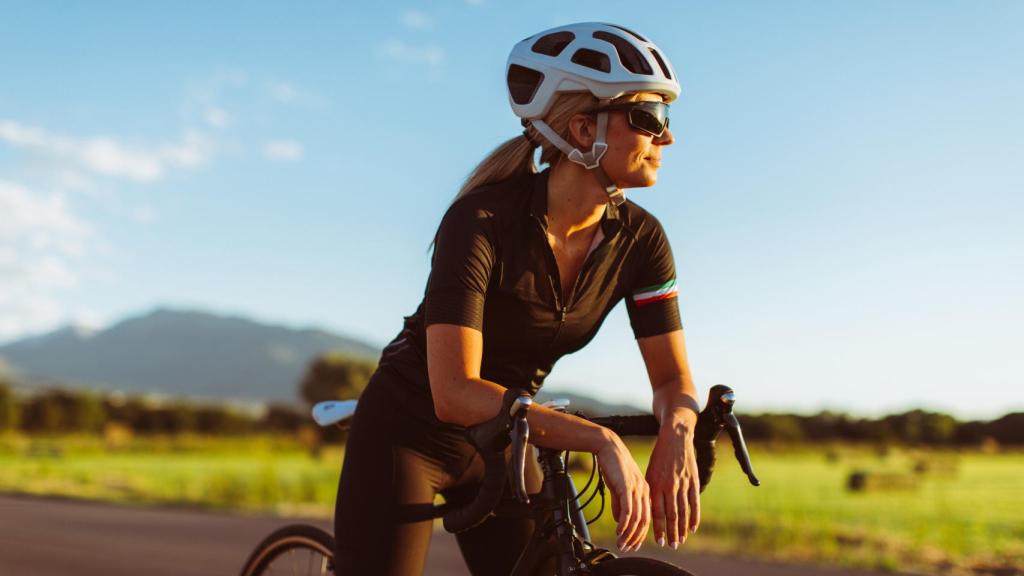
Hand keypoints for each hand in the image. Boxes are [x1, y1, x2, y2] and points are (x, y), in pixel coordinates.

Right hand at [596, 433, 650, 551]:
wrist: (608, 447)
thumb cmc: (613, 465)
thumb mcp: (619, 487)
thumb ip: (620, 503)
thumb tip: (619, 520)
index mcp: (645, 491)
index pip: (647, 518)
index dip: (641, 534)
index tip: (633, 545)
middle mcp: (644, 491)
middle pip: (644, 521)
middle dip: (636, 538)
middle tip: (627, 549)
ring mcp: (636, 489)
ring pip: (636, 518)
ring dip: (629, 534)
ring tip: (621, 543)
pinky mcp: (627, 487)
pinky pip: (628, 510)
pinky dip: (624, 523)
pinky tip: (619, 531)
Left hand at [645, 420, 699, 547]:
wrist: (675, 436)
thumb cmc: (660, 456)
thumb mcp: (650, 472)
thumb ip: (651, 490)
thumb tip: (649, 510)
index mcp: (655, 484)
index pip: (656, 511)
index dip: (658, 527)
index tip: (658, 541)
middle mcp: (668, 485)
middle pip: (670, 515)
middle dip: (670, 533)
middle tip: (671, 546)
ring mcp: (682, 483)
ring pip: (683, 511)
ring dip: (682, 529)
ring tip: (681, 540)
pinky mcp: (693, 480)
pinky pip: (694, 502)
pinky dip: (694, 516)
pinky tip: (693, 527)